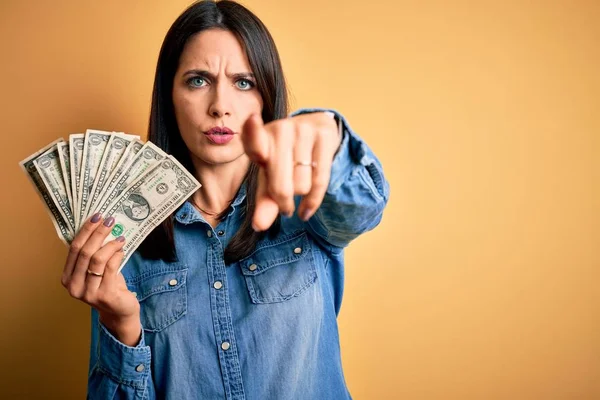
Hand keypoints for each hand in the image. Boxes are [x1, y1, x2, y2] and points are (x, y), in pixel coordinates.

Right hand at [61, 214, 140, 345]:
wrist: (119, 311)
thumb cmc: (108, 286)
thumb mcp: (95, 270)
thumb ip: (92, 254)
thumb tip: (99, 225)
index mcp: (67, 278)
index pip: (74, 249)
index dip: (85, 231)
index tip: (96, 216)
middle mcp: (74, 286)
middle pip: (85, 252)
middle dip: (98, 233)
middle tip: (109, 221)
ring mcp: (88, 293)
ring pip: (98, 259)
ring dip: (110, 244)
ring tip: (120, 237)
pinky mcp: (105, 295)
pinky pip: (110, 268)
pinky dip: (117, 255)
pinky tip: (122, 248)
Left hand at [242, 111, 340, 230]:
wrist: (316, 129)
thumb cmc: (285, 157)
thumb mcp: (271, 176)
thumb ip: (264, 200)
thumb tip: (259, 226)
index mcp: (260, 138)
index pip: (254, 138)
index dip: (252, 132)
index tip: (252, 121)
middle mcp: (280, 130)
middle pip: (281, 185)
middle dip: (283, 203)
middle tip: (285, 209)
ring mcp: (303, 130)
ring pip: (301, 186)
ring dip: (300, 196)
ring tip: (299, 188)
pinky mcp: (324, 136)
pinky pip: (320, 181)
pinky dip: (312, 202)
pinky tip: (306, 211)